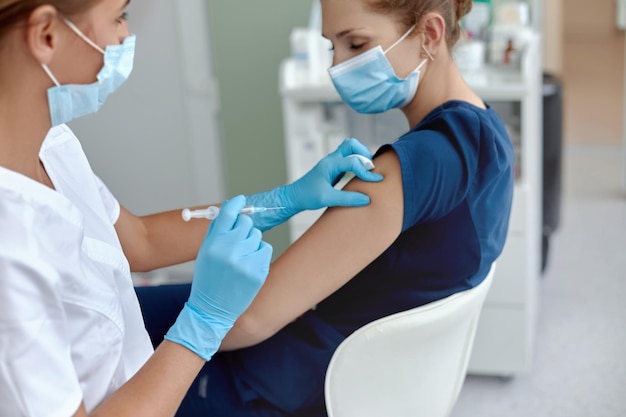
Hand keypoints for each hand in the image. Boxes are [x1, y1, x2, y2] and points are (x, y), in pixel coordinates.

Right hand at [165, 195, 271, 360]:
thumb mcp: (205, 252)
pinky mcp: (258, 271)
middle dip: (243, 227)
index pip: (228, 212)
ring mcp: (245, 261)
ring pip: (257, 235)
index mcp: (213, 242)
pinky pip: (265, 249)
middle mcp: (229, 249)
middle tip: (238, 239)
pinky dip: (259, 254)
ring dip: (251, 242)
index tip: (240, 200)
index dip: (236, 204)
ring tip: (240, 258)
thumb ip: (217, 231)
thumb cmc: (208, 278)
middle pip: (246, 222)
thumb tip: (232, 209)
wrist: (211, 309)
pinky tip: (248, 265)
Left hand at [246, 138, 383, 230]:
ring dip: (361, 155)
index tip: (376, 180)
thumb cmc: (307, 196)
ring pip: (349, 148)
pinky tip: (360, 174)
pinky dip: (357, 162)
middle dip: (364, 153)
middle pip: (351, 144)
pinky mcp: (333, 168)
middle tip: (370, 168)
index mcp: (330, 164)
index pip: (353, 161)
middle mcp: (331, 160)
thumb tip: (367, 199)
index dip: (366, 171)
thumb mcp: (327, 199)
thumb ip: (347, 199)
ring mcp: (332, 162)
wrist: (294, 197)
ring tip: (367, 170)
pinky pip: (348, 158)